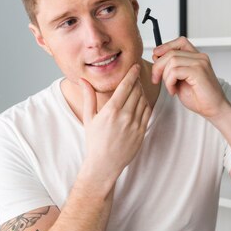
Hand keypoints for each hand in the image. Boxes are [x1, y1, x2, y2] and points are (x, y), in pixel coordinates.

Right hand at [79, 64, 151, 190]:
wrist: (105, 164)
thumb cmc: (94, 141)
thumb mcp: (89, 118)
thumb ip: (89, 97)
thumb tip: (83, 80)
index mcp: (111, 110)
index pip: (126, 86)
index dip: (132, 74)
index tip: (136, 66)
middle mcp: (125, 116)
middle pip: (137, 91)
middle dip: (137, 81)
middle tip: (135, 77)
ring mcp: (135, 124)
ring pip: (144, 100)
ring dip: (142, 92)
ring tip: (137, 89)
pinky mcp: (142, 132)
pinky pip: (148, 112)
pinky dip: (146, 104)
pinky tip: (141, 102)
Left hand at [151, 37, 227, 118]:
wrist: (214, 109)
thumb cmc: (199, 97)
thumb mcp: (180, 80)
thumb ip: (171, 68)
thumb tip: (156, 57)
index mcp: (197, 58)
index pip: (180, 42)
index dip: (165, 47)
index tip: (155, 57)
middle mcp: (200, 58)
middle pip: (171, 52)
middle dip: (158, 66)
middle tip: (156, 79)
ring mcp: (200, 63)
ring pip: (172, 61)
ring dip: (165, 77)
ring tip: (170, 88)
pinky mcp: (198, 72)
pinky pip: (175, 71)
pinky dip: (169, 82)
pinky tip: (174, 90)